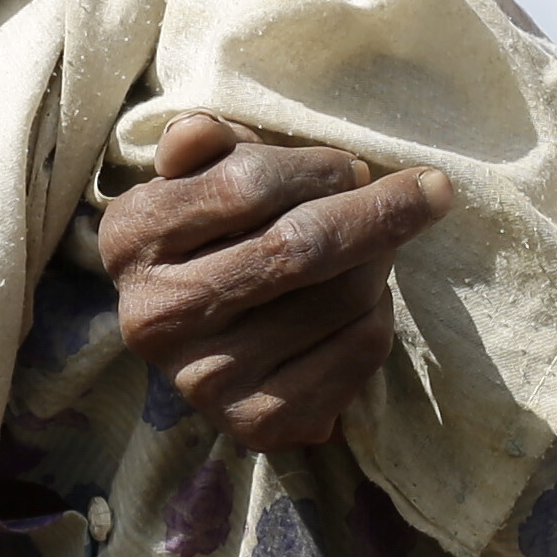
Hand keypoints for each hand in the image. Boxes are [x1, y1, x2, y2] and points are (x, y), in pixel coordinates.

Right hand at [99, 114, 448, 449]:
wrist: (204, 339)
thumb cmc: (213, 231)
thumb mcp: (196, 175)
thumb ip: (202, 143)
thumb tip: (200, 132)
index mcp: (133, 238)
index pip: (248, 185)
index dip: (319, 168)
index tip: (354, 167)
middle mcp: (158, 316)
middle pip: (300, 247)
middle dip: (381, 211)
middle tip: (424, 192)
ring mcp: (204, 379)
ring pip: (343, 297)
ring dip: (381, 260)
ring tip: (372, 250)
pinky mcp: (254, 424)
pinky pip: (360, 350)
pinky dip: (380, 315)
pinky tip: (360, 303)